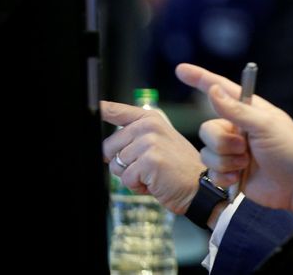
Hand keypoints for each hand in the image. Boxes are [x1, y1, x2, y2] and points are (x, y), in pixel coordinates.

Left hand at [101, 100, 204, 214]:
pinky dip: (137, 186)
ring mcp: (149, 142)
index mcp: (150, 119)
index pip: (115, 111)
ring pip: (116, 165)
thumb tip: (104, 149)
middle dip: (121, 163)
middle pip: (108, 147)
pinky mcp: (149, 161)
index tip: (92, 106)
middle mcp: (148, 127)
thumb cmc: (178, 166)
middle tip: (145, 166)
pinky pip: (126, 179)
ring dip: (131, 176)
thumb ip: (134, 138)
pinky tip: (154, 182)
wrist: (199, 184)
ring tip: (152, 174)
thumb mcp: (159, 142)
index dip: (100, 110)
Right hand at [176, 62, 292, 255]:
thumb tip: (213, 89)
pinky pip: (210, 170)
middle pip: (207, 128)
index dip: (200, 78)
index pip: (221, 89)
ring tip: (247, 164)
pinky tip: (240, 178)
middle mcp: (237, 128)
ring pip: (206, 150)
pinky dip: (224, 176)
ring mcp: (232, 150)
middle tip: (246, 149)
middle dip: (223, 142)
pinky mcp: (229, 171)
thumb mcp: (265, 126)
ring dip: (226, 161)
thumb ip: (236, 110)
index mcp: (249, 110)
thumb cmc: (289, 151)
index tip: (181, 69)